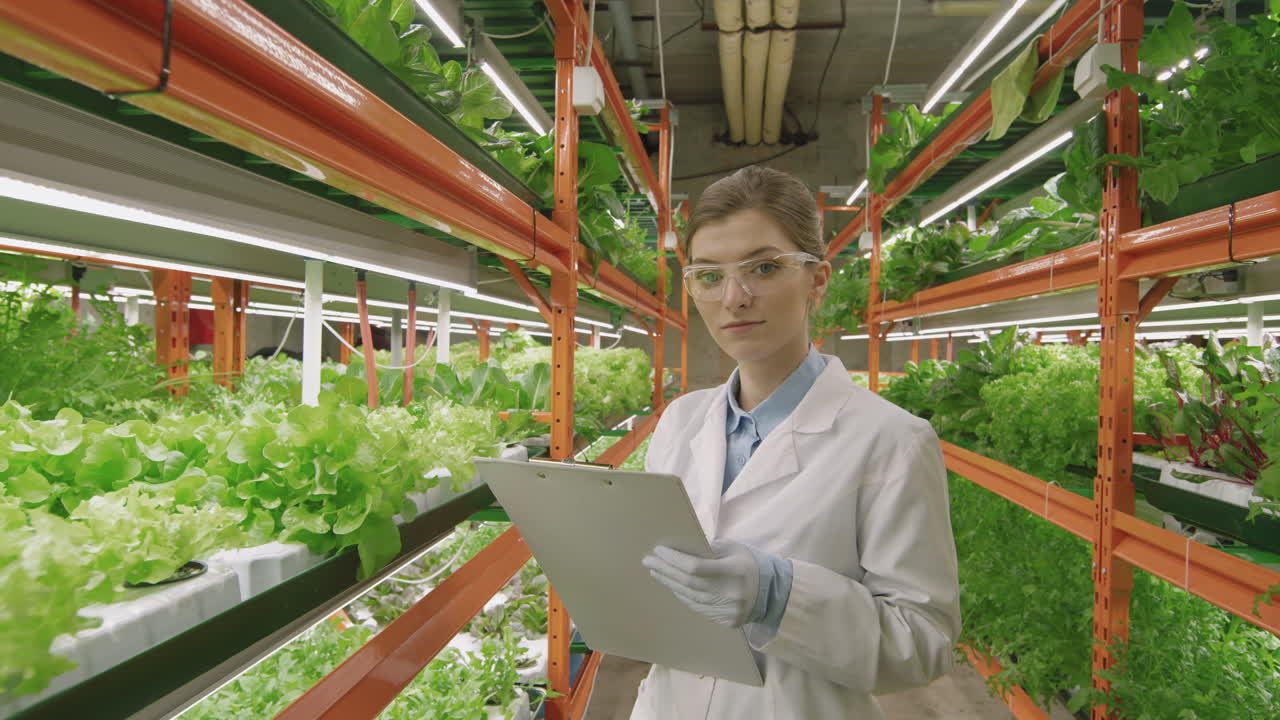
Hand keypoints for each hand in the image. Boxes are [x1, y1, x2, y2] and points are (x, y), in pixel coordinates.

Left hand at [643, 540, 762, 627]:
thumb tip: (680, 549)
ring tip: (656, 572)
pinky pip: (697, 608)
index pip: (695, 567)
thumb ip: (709, 550)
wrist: (773, 593)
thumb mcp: (734, 550)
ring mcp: (728, 610)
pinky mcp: (726, 621)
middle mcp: (731, 593)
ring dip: (670, 583)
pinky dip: (682, 596)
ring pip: (690, 597)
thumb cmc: (749, 564)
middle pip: (688, 583)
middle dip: (665, 570)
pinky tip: (672, 586)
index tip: (658, 550)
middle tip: (648, 561)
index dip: (674, 560)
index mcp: (734, 571)